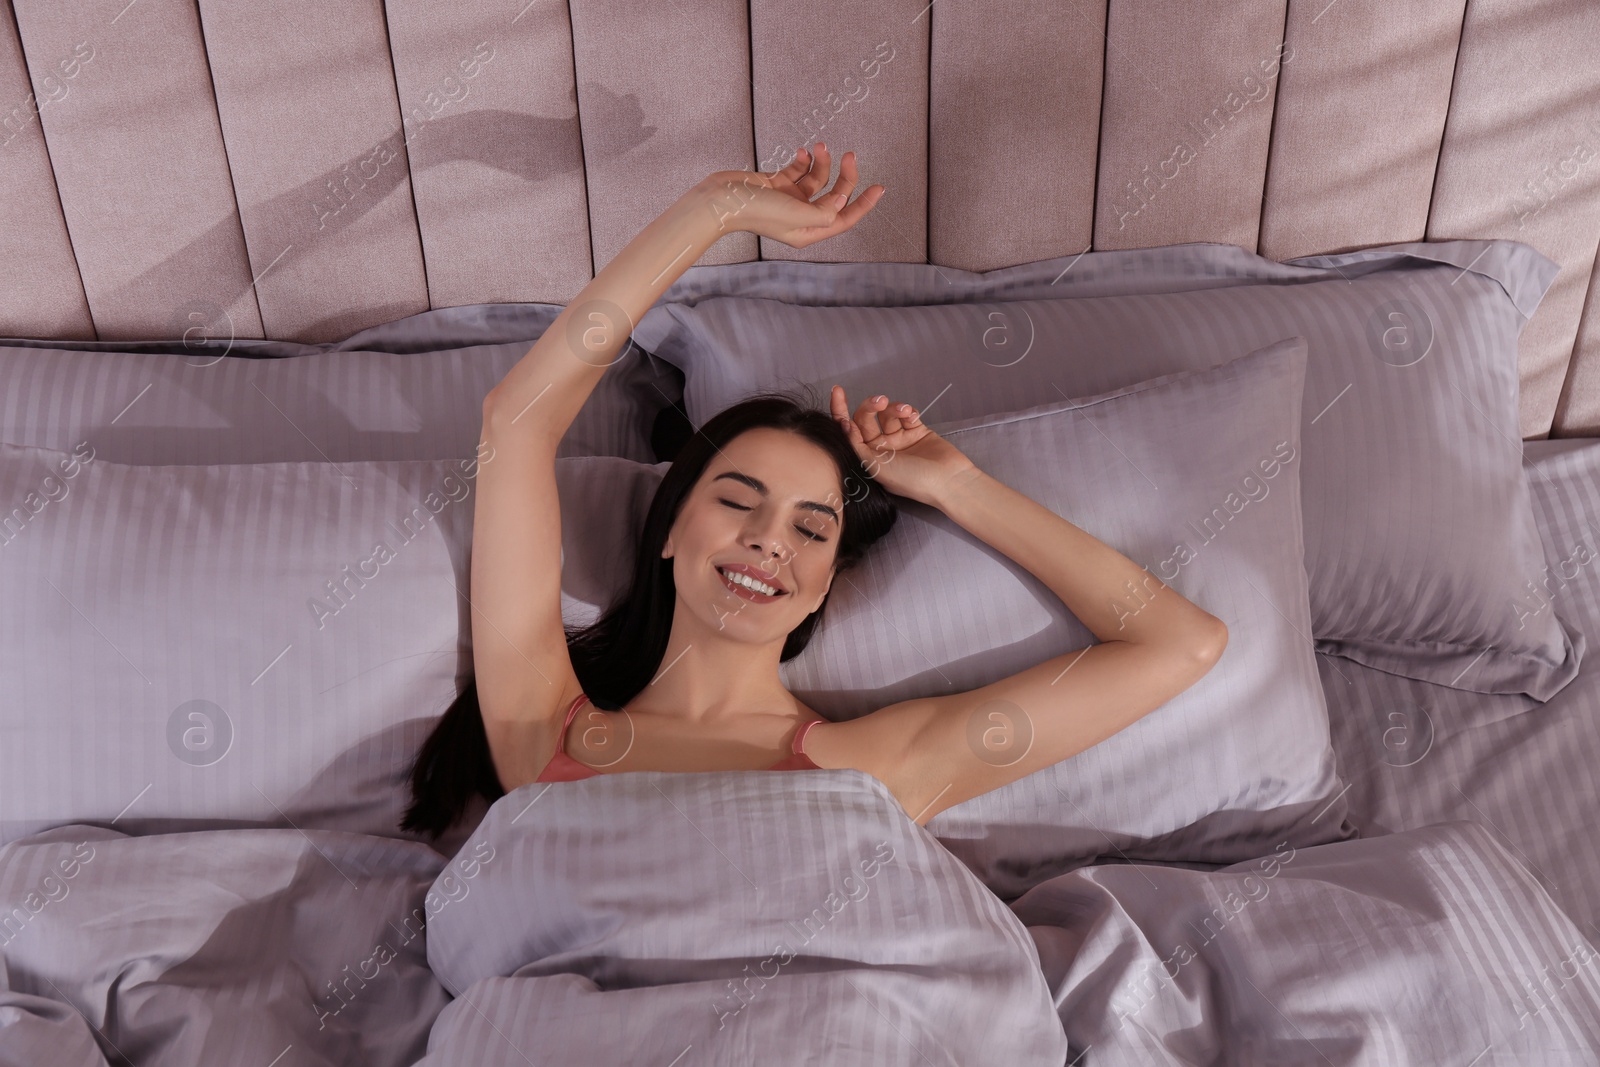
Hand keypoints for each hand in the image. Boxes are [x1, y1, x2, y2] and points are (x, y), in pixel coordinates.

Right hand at [700, 142, 884, 248]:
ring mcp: (789, 200)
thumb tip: (842, 200)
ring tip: (820, 146)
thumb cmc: (756, 211)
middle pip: (834, 196)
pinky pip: (799, 169)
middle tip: (851, 155)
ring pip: (818, 179)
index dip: (864, 204)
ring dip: (822, 161)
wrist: (720, 199)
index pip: (844, 218)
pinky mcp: (777, 184)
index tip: (880, 187)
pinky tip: (803, 151)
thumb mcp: (797, 215)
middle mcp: (801, 217)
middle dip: (845, 176)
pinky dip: (804, 159)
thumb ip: (825, 211)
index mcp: (808, 231)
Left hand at [831, 386, 977, 507]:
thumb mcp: (875, 466)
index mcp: (868, 458)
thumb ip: (856, 445)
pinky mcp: (917, 431)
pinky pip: (906, 415)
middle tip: (880, 401)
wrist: (947, 481)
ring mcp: (900, 439)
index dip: (840, 410)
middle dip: (870, 406)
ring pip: (888, 414)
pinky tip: (913, 416)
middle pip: (867, 419)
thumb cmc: (910, 479)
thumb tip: (842, 424)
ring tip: (905, 411)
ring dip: (894, 408)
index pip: (848, 431)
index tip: (837, 391)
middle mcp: (882, 448)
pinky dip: (908, 411)